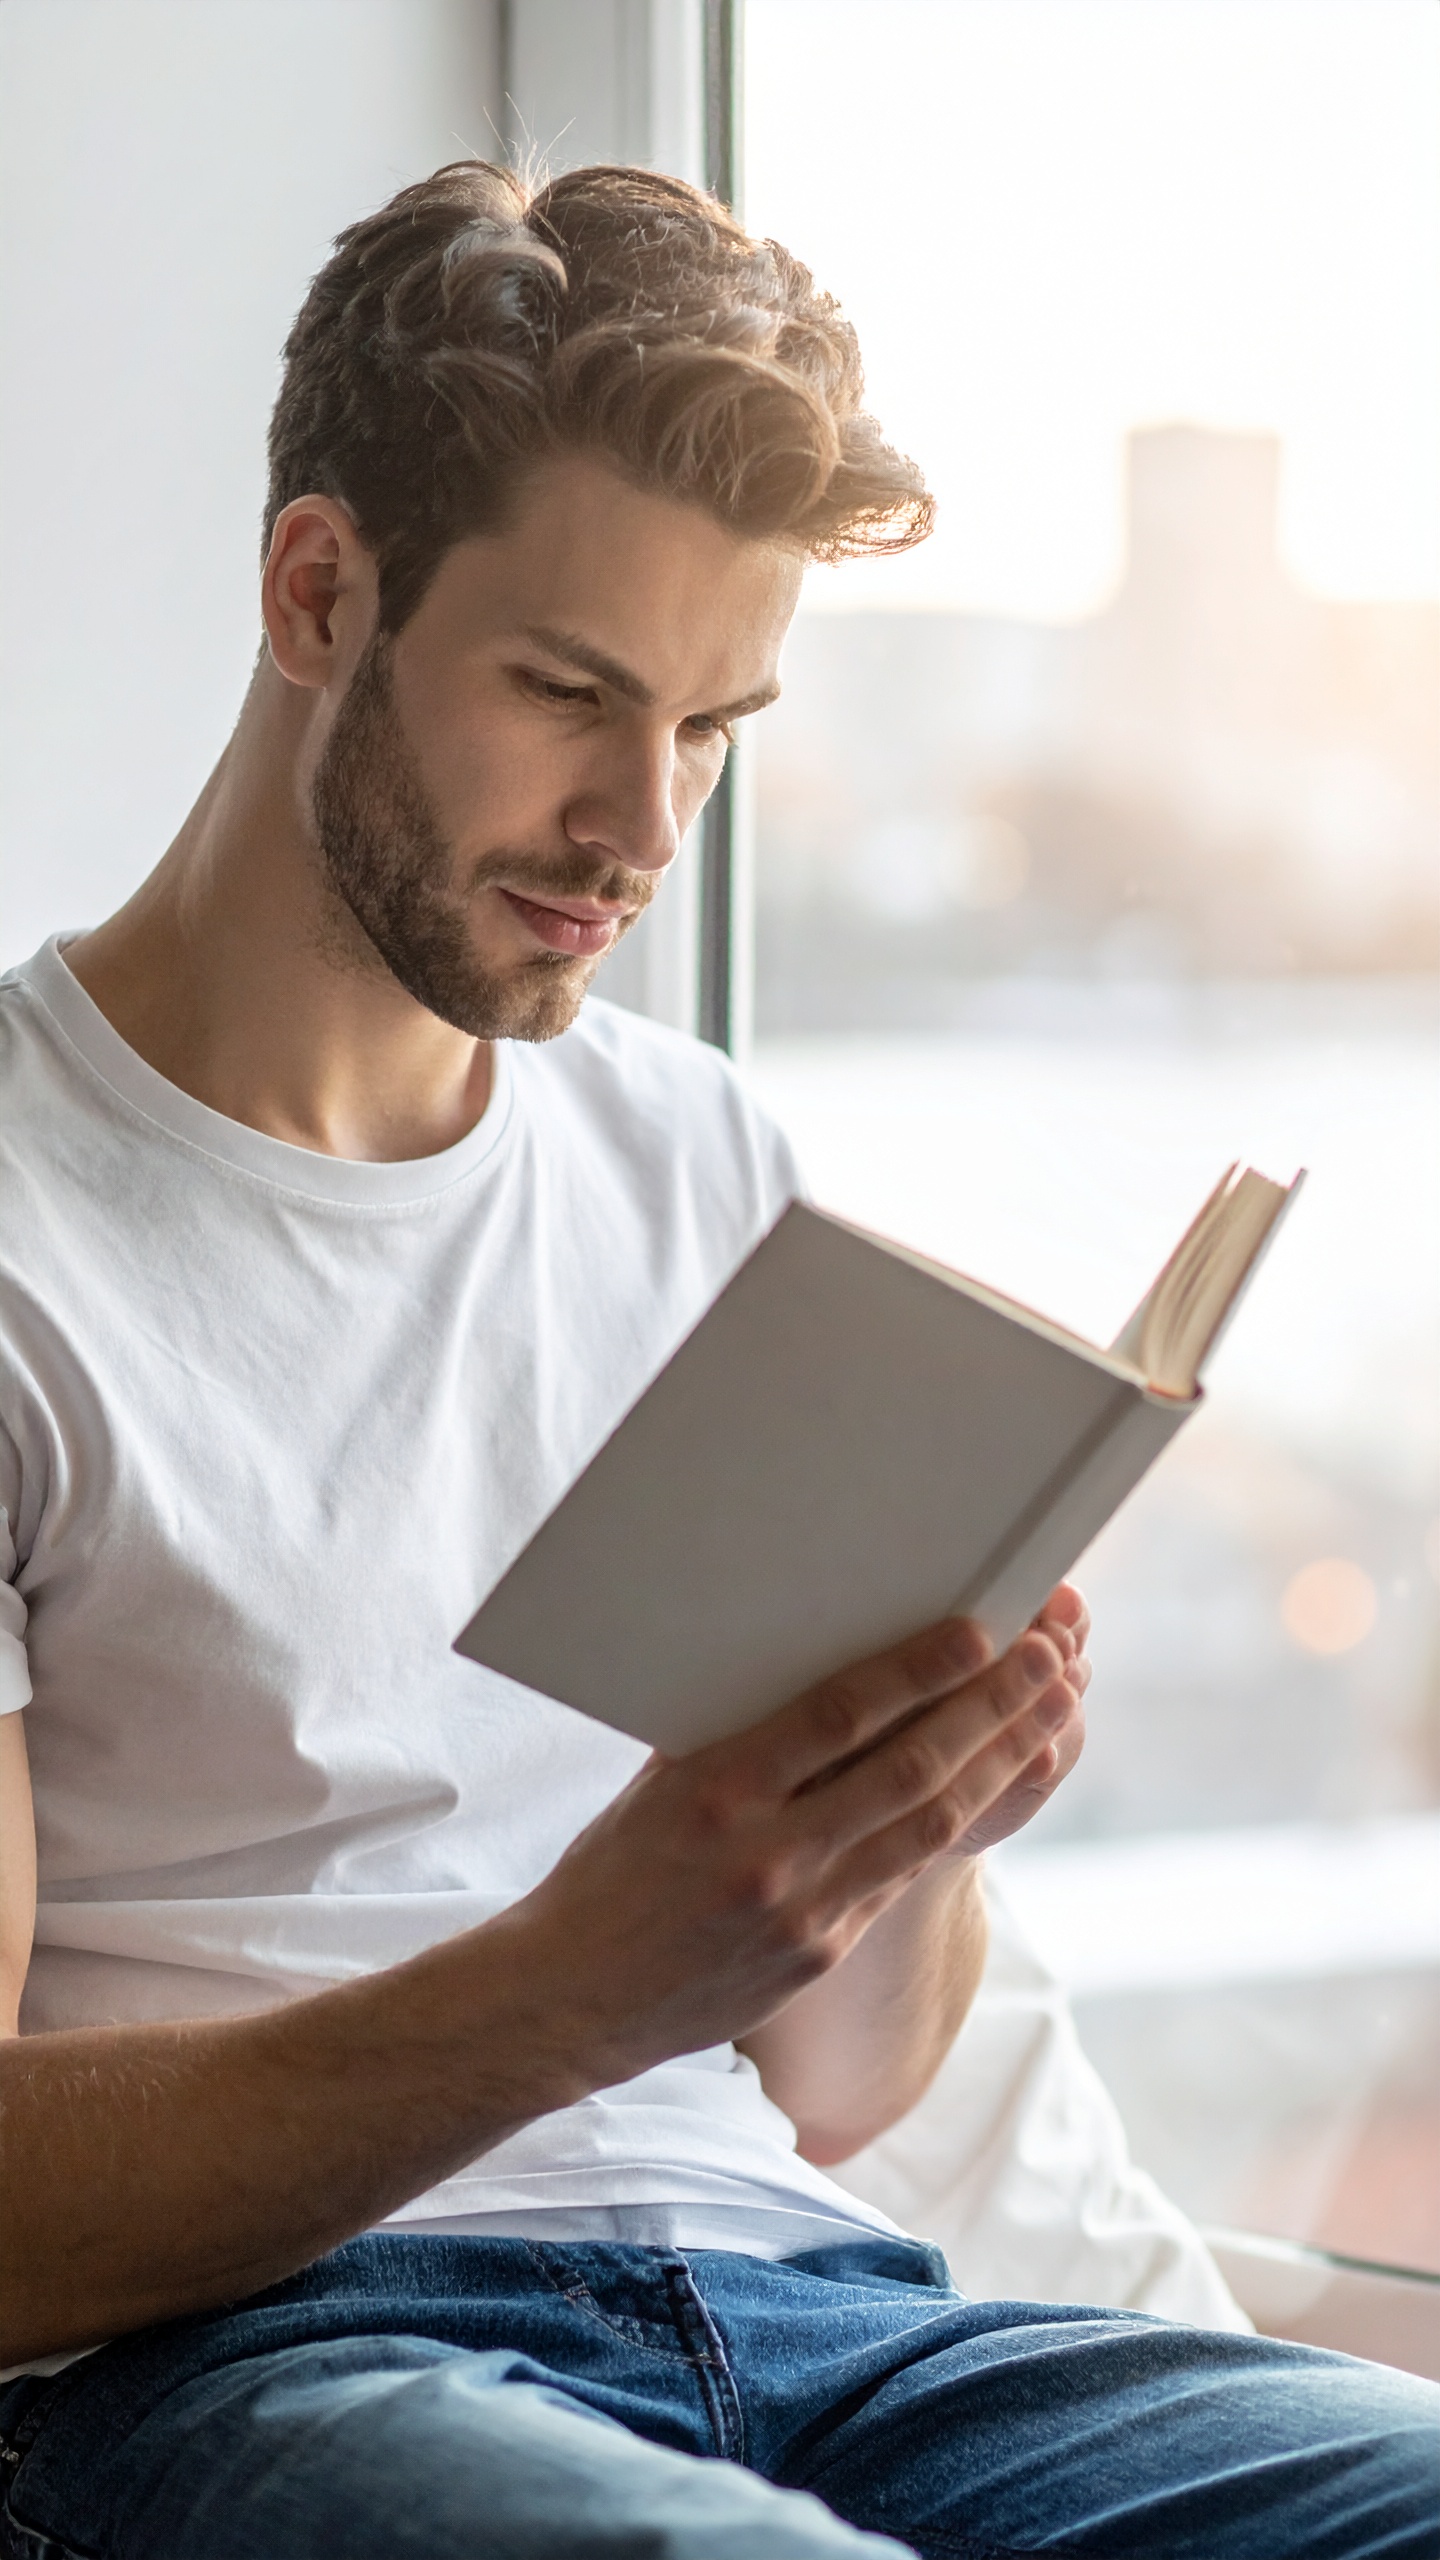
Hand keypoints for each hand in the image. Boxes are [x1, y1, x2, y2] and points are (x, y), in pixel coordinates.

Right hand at [504, 1606, 1082, 2093]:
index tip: (980, 1629)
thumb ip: (738, 1732)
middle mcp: (766, 1851)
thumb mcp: (659, 1782)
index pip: (837, 1716)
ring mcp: (801, 1912)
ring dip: (1000, 1761)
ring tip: (1054, 1709)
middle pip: (906, 1769)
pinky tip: (995, 1780)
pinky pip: (901, 1874)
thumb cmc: (613, 1867)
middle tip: (1052, 1658)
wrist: (573, 1997)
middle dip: (991, 1708)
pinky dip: (956, 1822)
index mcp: (715, 1790)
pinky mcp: (820, 1953)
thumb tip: (817, 1657)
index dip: (917, 1670)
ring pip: (927, 1825)